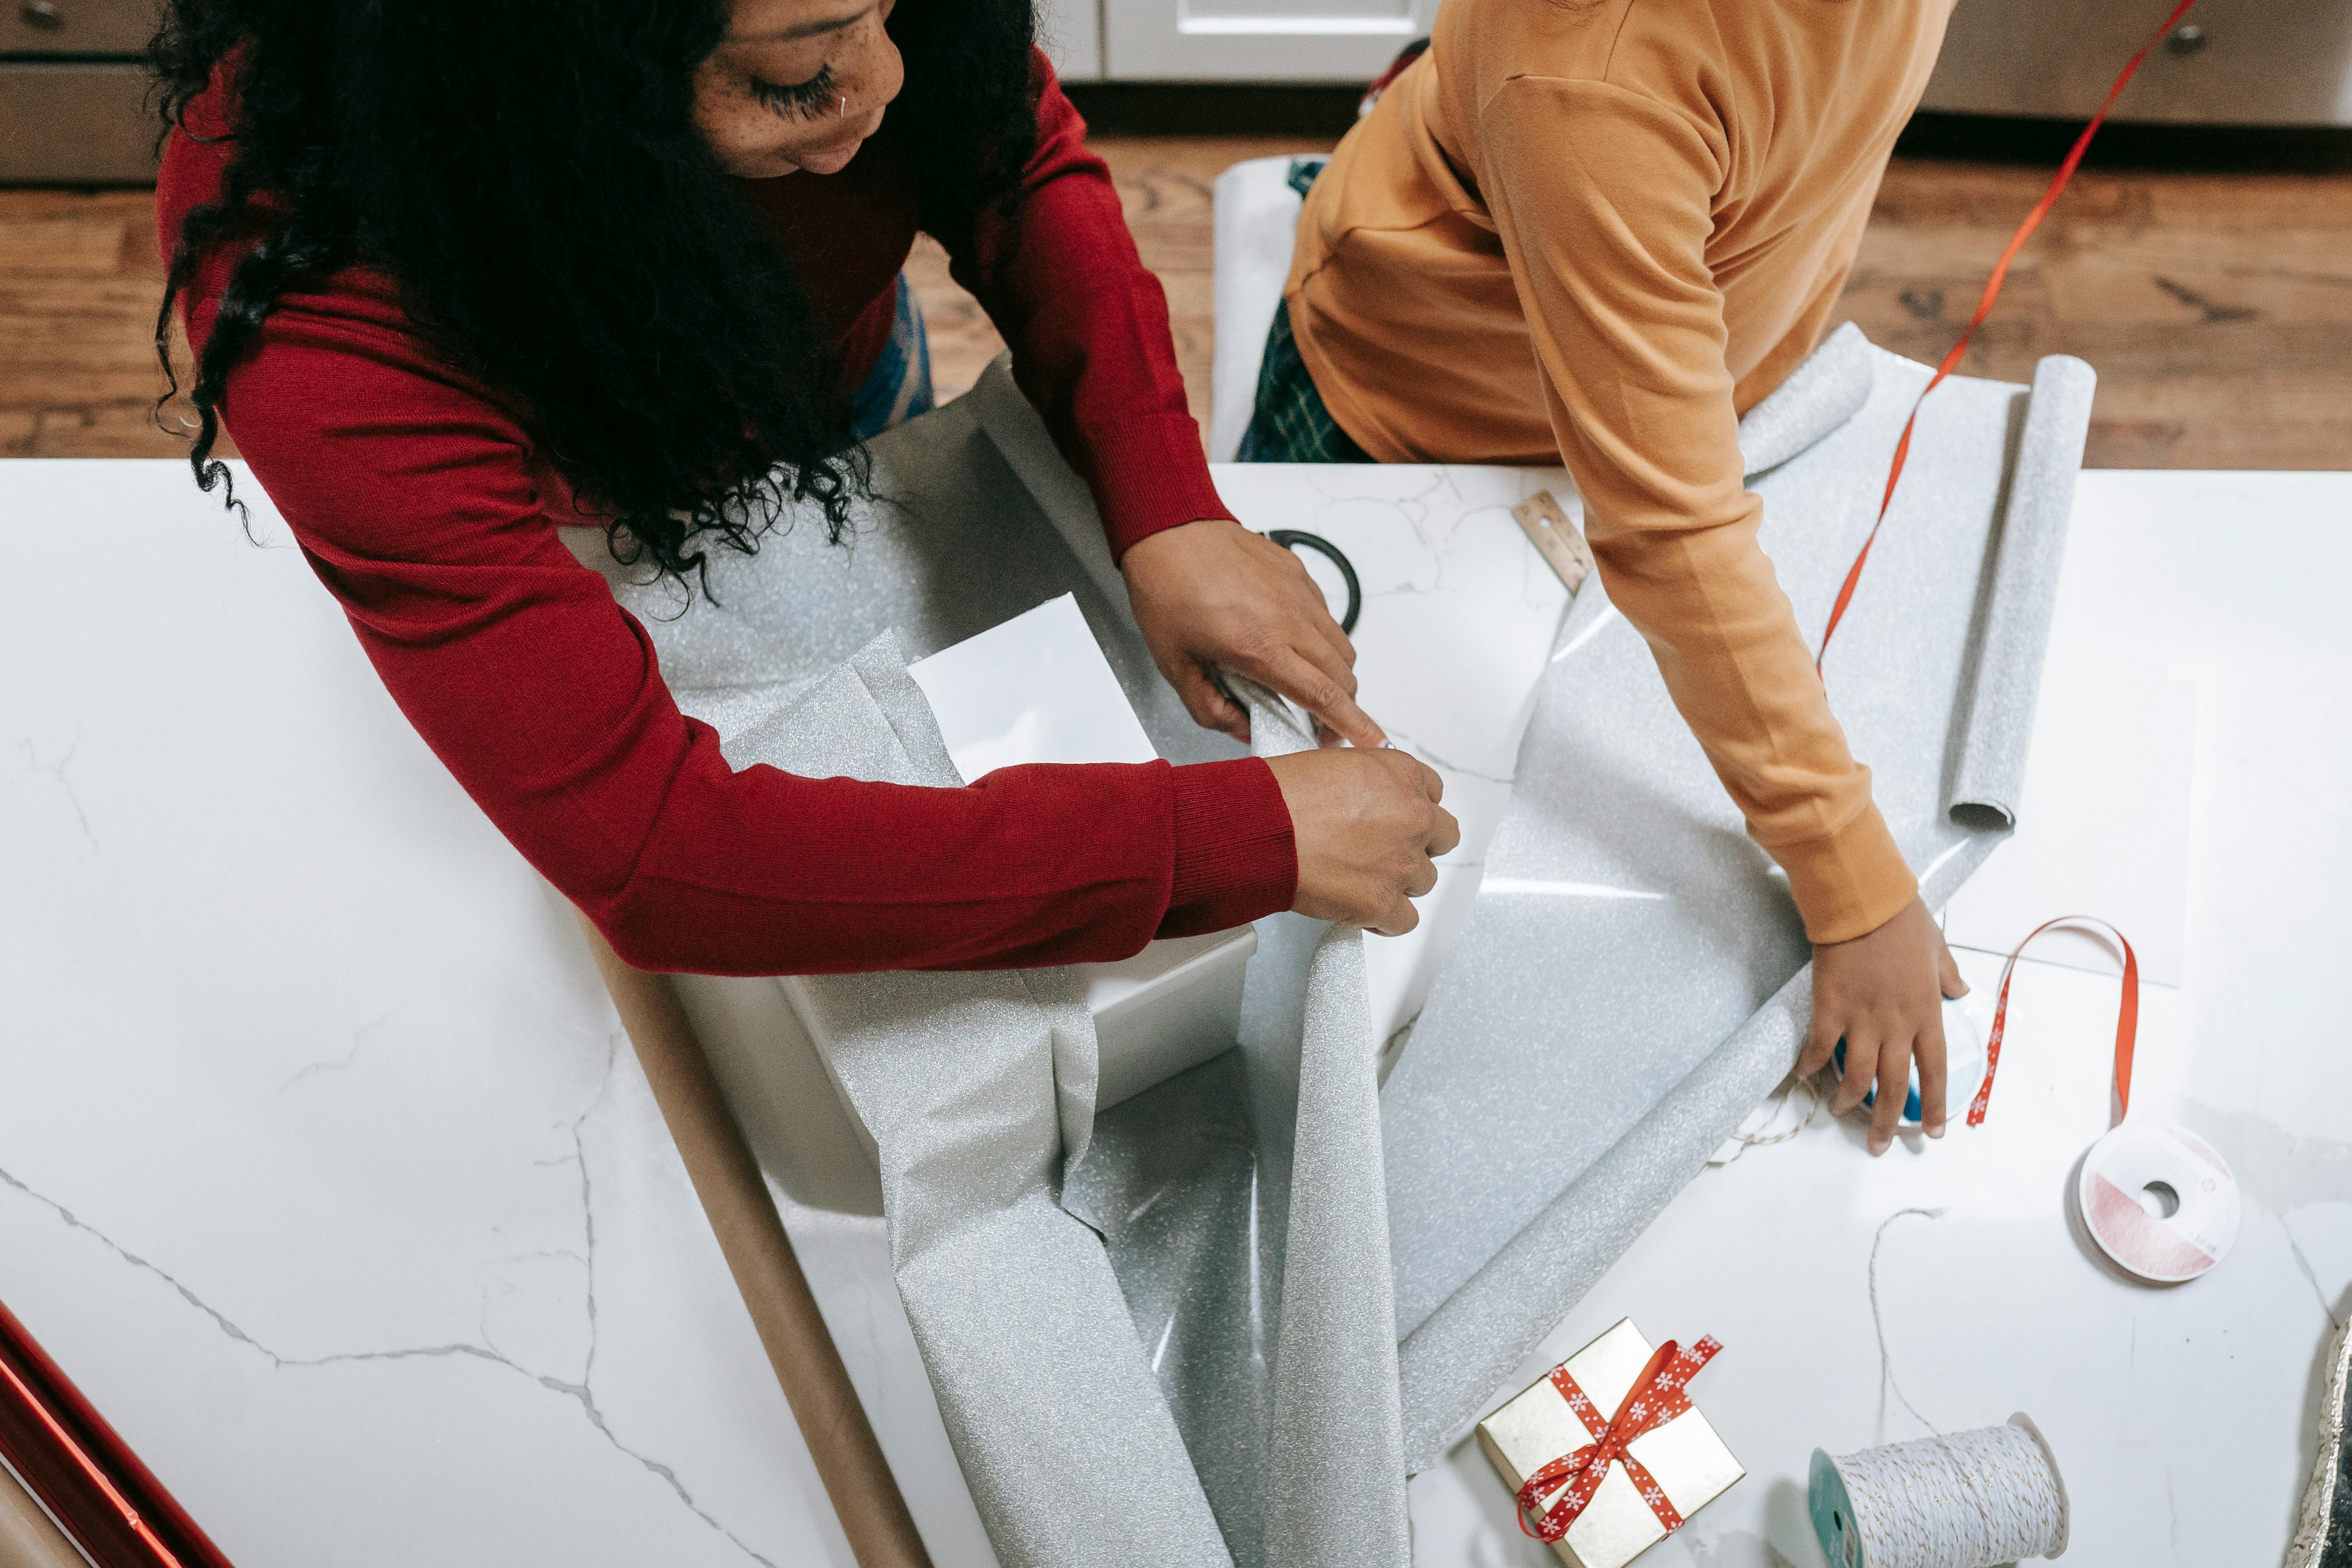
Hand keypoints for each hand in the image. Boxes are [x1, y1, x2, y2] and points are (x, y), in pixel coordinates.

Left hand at [1123, 518, 1384, 748]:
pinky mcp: (1299, 574)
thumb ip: (1211, 709)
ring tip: (1308, 685)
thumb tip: (1243, 729)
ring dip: (1335, 674)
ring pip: (1341, 645)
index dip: (1353, 725)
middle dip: (1343, 707)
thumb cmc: (1168, 594)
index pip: (1324, 696)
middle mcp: (1290, 619)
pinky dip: (1321, 640)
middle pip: (1343, 675)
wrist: (1168, 533)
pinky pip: (1326, 616)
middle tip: (1321, 726)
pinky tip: (1292, 643)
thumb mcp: (1177, 668)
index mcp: (1261, 647)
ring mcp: (1299, 593)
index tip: (1372, 742)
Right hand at [1266, 748, 1458, 933]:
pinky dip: (1385, 920)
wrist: (1260, 828)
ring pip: (1424, 881)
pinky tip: (1362, 911)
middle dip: (1417, 845)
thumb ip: (1371, 782)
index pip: (1434, 794)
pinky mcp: (1382, 902)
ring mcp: (1402, 863)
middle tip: (1384, 850)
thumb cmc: (1283, 794)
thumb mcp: (1337, 764)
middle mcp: (1413, 818)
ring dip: (1399, 882)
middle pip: (1442, 838)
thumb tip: (1371, 801)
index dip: (1412, 809)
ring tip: (1361, 880)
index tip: (1396, 818)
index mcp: (1403, 776)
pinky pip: (1405, 921)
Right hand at [1796, 896, 1968, 1154]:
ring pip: (1857, 1076)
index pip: (1935, 1070)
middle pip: (1895, 1086)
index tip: (1934, 1133)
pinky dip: (1812, 1065)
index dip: (1936, 1105)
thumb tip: (1960, 992)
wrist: (1861, 900)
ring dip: (1849, 1101)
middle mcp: (1896, 1024)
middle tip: (1880, 1145)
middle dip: (1889, 1122)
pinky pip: (1821, 1047)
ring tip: (1841, 1113)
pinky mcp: (1829, 1008)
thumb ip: (1948, 974)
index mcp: (1926, 1012)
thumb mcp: (1937, 945)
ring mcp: (1861, 1019)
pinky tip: (1806, 1074)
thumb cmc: (1901, 918)